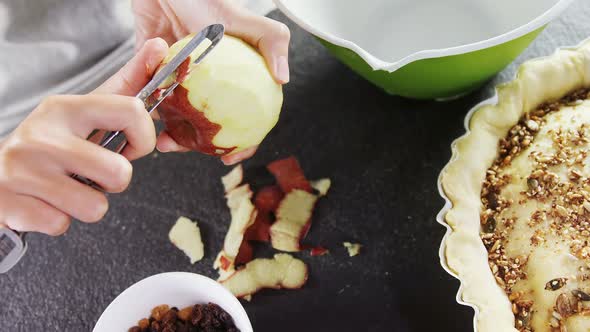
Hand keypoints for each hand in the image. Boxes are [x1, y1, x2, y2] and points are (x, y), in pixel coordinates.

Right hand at [0, 39, 168, 234]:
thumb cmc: (50, 144)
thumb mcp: (84, 112)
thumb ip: (126, 86)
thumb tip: (160, 47)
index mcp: (66, 108)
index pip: (132, 111)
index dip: (143, 138)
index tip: (131, 148)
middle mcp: (43, 135)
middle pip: (119, 173)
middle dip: (114, 183)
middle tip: (93, 175)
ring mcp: (24, 170)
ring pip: (95, 208)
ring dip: (87, 204)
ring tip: (67, 188)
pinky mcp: (10, 204)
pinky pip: (62, 225)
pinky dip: (57, 219)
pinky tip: (44, 201)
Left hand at [131, 0, 290, 164]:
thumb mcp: (240, 16)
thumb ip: (271, 40)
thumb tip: (284, 79)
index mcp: (236, 76)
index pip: (245, 117)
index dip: (243, 143)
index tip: (229, 157)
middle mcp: (211, 85)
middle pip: (211, 126)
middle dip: (200, 146)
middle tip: (189, 151)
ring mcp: (184, 83)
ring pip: (182, 120)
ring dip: (174, 135)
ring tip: (164, 140)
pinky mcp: (156, 77)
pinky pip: (155, 101)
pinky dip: (152, 113)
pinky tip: (149, 119)